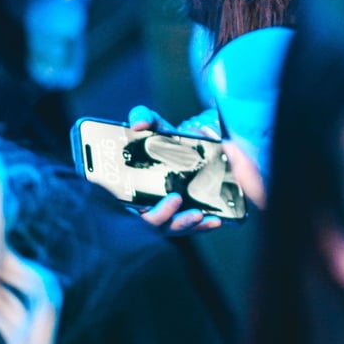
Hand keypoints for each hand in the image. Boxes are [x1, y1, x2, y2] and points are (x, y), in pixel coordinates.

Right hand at [127, 105, 222, 233]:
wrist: (178, 143)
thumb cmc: (158, 137)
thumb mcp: (151, 123)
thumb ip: (142, 116)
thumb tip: (138, 124)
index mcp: (128, 187)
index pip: (129, 208)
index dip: (147, 208)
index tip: (170, 198)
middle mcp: (143, 204)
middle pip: (150, 221)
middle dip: (164, 216)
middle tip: (178, 200)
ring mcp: (162, 212)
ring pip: (168, 227)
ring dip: (183, 223)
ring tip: (199, 214)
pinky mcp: (179, 216)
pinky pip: (187, 227)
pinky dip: (200, 226)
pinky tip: (214, 220)